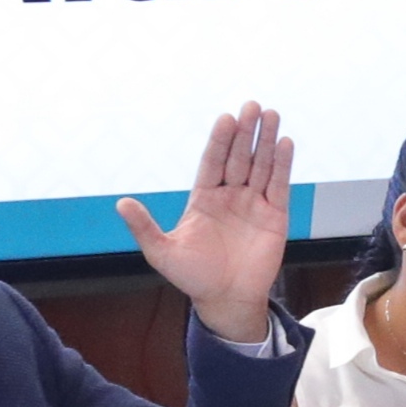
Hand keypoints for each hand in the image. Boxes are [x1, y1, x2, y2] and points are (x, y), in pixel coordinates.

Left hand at [120, 103, 295, 343]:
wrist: (225, 300)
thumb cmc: (193, 277)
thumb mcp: (161, 252)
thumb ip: (144, 227)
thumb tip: (121, 203)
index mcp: (203, 199)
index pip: (212, 162)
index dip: (219, 141)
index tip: (226, 118)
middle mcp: (230, 196)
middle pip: (239, 157)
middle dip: (246, 132)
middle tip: (252, 106)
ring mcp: (254, 204)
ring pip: (261, 165)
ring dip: (266, 141)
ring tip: (271, 114)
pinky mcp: (276, 216)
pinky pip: (280, 185)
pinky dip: (283, 164)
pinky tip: (284, 142)